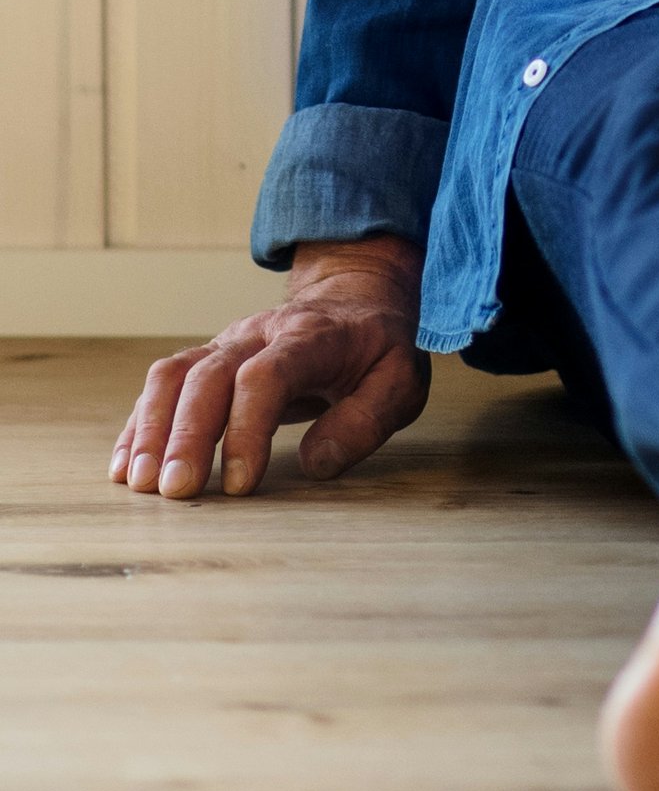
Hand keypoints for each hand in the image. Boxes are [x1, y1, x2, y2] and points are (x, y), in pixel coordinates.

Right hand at [110, 235, 429, 499]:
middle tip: (176, 491)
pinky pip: (163, 385)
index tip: (241, 484)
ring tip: (140, 483)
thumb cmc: (376, 349)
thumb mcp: (400, 381)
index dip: (247, 429)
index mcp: (310, 337)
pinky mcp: (207, 358)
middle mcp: (258, 334)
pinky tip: (125, 465)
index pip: (265, 376)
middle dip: (186, 435)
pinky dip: (138, 424)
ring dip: (151, 429)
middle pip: (208, 377)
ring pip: (174, 376)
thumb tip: (317, 463)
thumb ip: (366, 419)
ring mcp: (226, 343)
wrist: (353, 299)